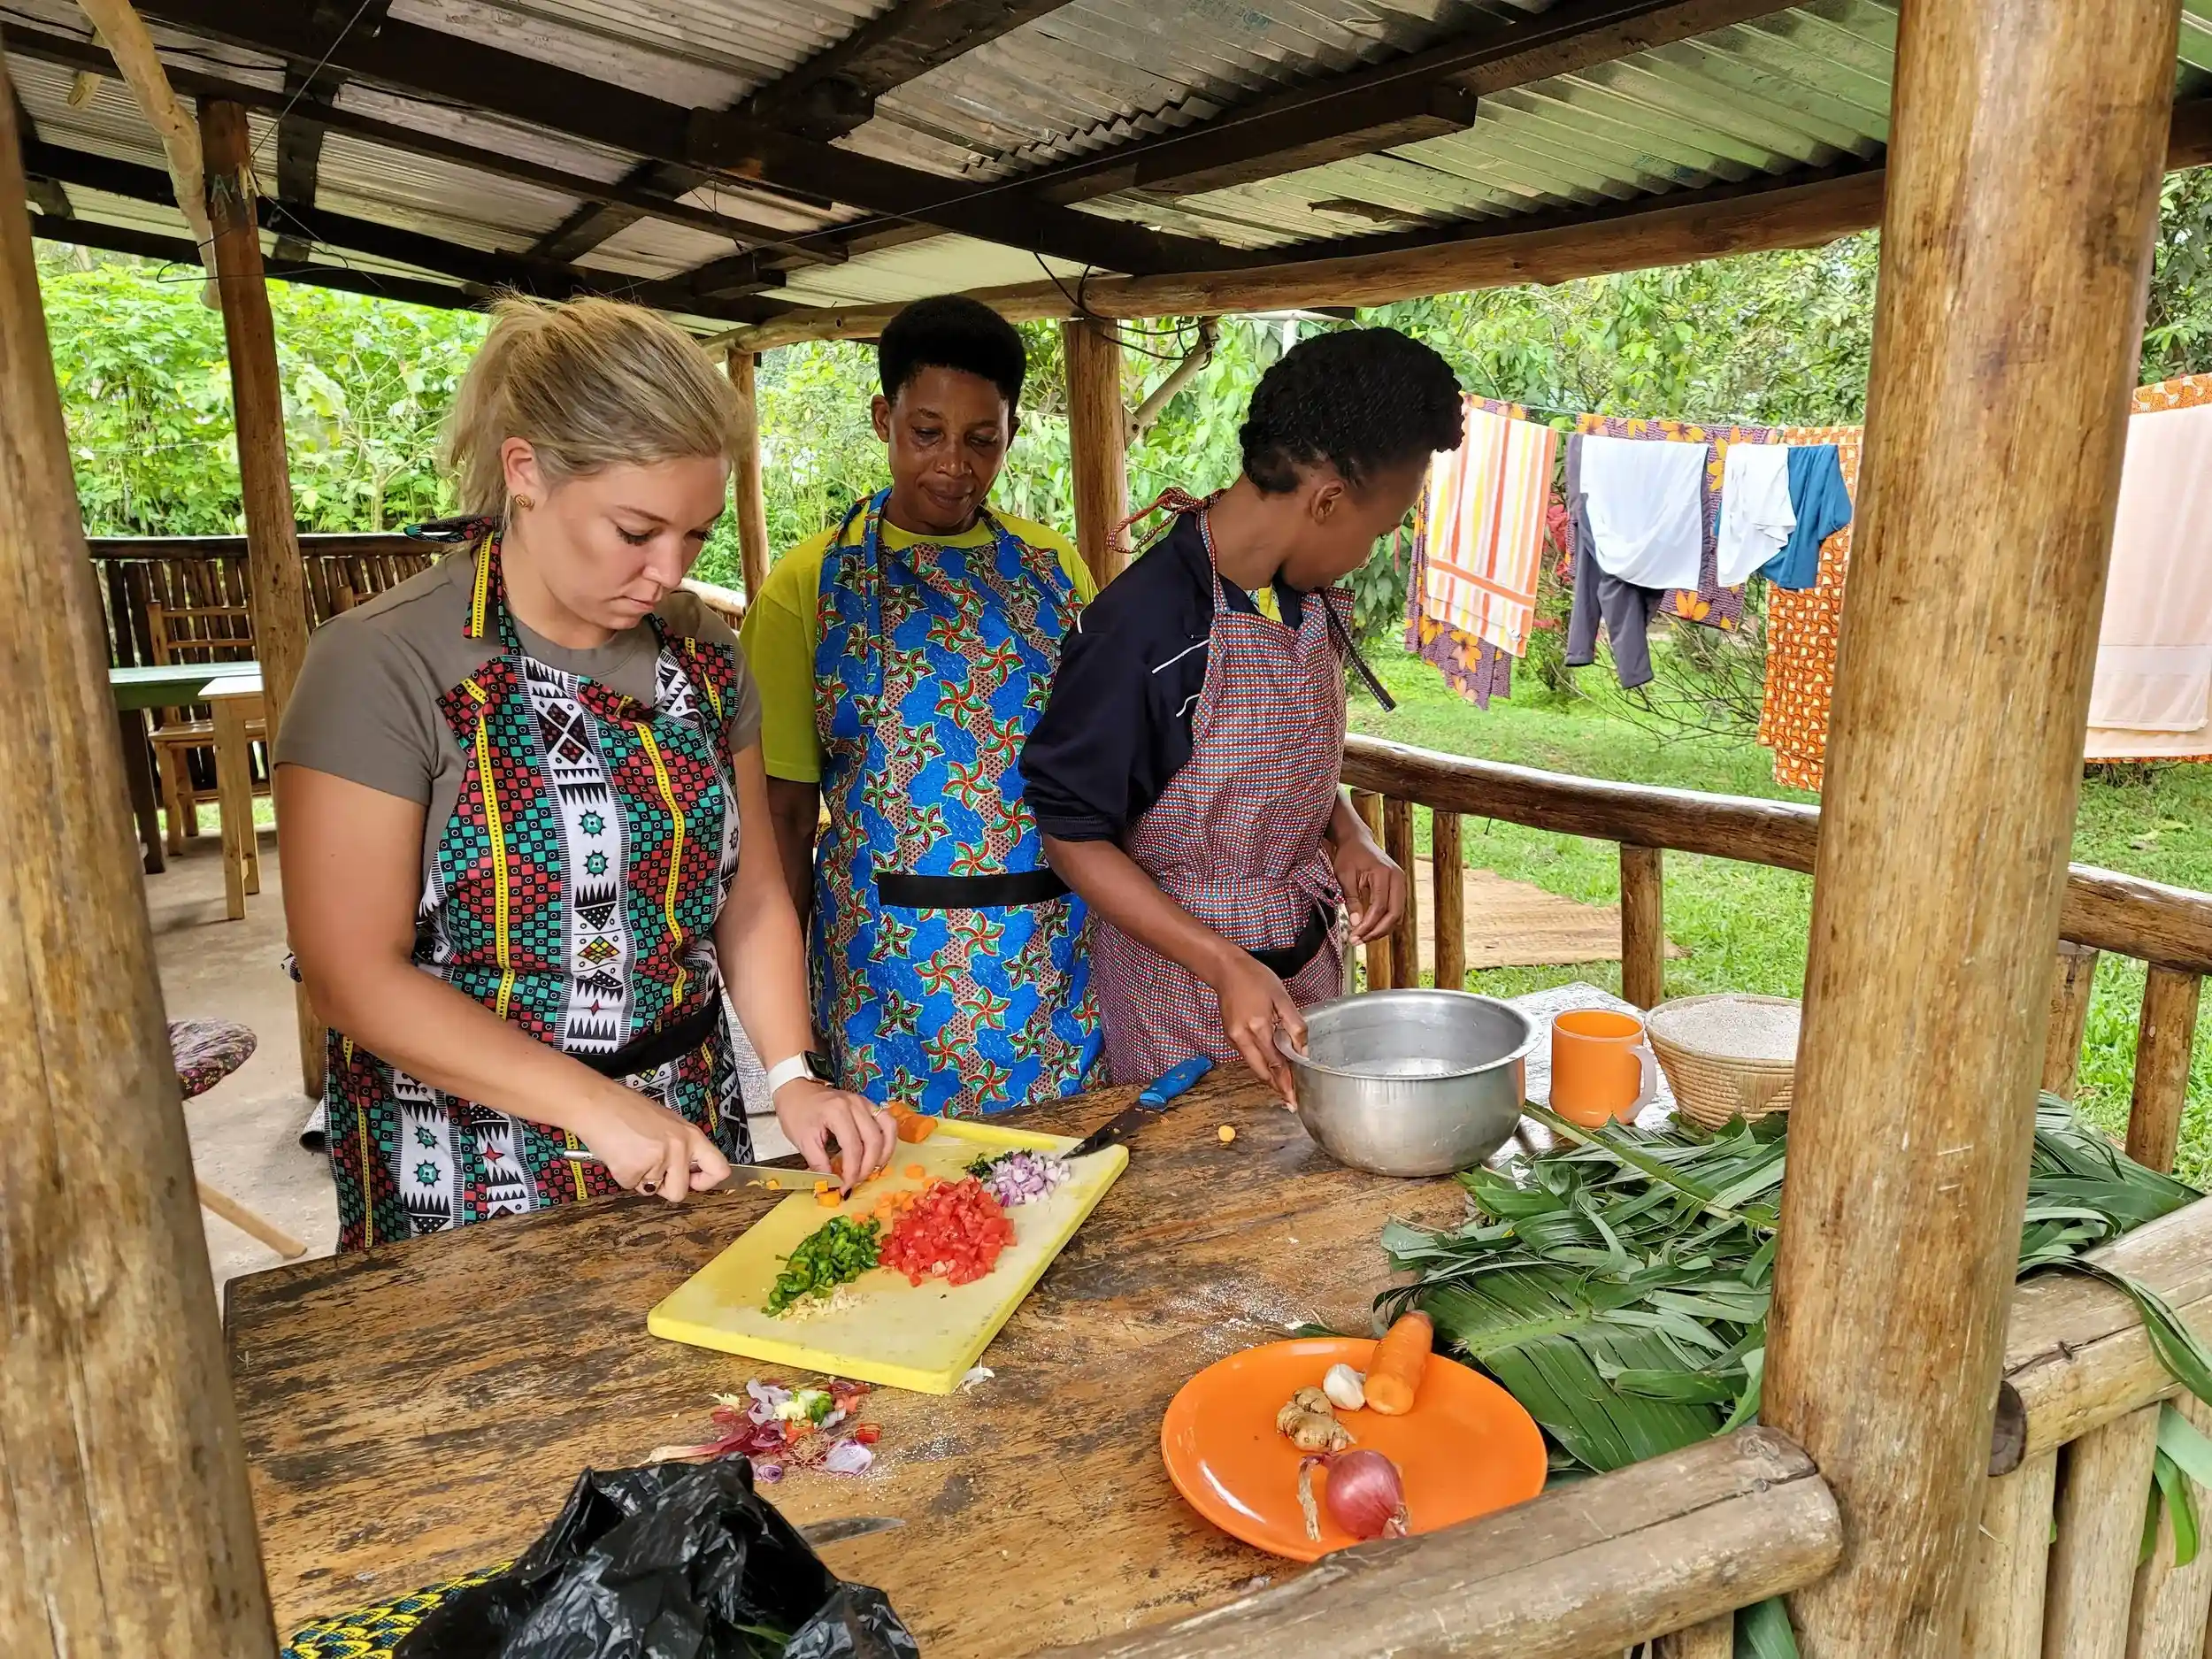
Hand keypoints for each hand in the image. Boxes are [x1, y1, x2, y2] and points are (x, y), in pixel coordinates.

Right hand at [577, 1087, 731, 1203]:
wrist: (597, 1103)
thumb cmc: (628, 1110)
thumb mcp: (667, 1124)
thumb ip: (680, 1147)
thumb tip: (686, 1171)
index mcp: (691, 1135)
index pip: (719, 1168)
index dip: (706, 1182)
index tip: (693, 1182)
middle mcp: (680, 1148)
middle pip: (680, 1192)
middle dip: (663, 1187)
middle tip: (649, 1166)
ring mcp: (658, 1159)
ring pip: (652, 1191)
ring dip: (641, 1179)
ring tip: (631, 1153)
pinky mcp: (634, 1169)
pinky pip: (630, 1186)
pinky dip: (623, 1175)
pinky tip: (618, 1154)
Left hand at [774, 1079, 895, 1192]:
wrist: (795, 1089)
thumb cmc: (795, 1112)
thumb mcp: (802, 1141)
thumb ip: (818, 1164)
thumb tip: (830, 1185)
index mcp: (837, 1112)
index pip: (853, 1148)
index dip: (851, 1172)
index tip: (844, 1188)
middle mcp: (855, 1105)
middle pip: (874, 1140)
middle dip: (868, 1167)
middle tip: (856, 1182)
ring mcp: (864, 1102)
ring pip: (887, 1129)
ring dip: (884, 1153)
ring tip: (873, 1169)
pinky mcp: (867, 1103)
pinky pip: (887, 1121)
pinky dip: (887, 1139)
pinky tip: (879, 1153)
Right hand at [1208, 951, 1306, 1106]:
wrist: (1226, 969)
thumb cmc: (1255, 978)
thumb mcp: (1282, 997)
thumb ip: (1295, 1025)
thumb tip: (1303, 1050)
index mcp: (1258, 1027)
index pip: (1275, 1063)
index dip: (1285, 1083)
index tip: (1293, 1099)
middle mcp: (1243, 1037)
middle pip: (1262, 1071)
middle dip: (1277, 1087)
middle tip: (1291, 1101)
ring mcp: (1234, 1038)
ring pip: (1254, 1066)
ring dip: (1269, 1077)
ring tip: (1285, 1086)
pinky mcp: (1230, 1036)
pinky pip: (1248, 1056)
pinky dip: (1261, 1064)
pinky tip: (1272, 1066)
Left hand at [1330, 828, 1406, 946]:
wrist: (1357, 841)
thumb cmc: (1349, 856)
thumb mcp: (1344, 877)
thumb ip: (1352, 901)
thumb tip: (1356, 925)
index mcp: (1384, 873)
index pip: (1379, 907)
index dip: (1367, 925)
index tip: (1354, 936)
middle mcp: (1397, 878)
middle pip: (1394, 914)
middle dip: (1377, 931)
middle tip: (1358, 941)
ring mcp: (1400, 882)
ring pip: (1397, 914)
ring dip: (1381, 929)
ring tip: (1362, 937)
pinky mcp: (1398, 887)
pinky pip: (1395, 909)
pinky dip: (1384, 921)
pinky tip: (1369, 928)